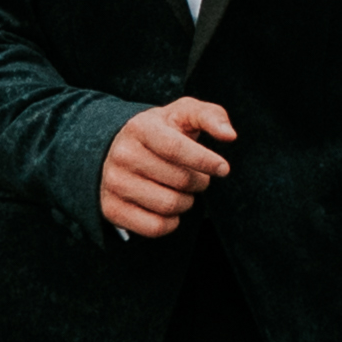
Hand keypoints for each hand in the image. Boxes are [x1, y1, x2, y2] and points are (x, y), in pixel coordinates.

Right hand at [100, 97, 236, 239]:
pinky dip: (171, 222)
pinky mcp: (112, 209)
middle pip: (179, 180)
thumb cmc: (162, 131)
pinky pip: (155, 227)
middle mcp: (122, 155)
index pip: (175, 148)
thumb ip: (211, 116)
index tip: (223, 168)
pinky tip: (170, 210)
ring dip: (186, 202)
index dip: (204, 161)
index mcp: (140, 127)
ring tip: (182, 191)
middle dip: (199, 182)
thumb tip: (229, 135)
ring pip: (169, 205)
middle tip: (197, 178)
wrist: (118, 150)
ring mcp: (114, 183)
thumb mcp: (184, 113)